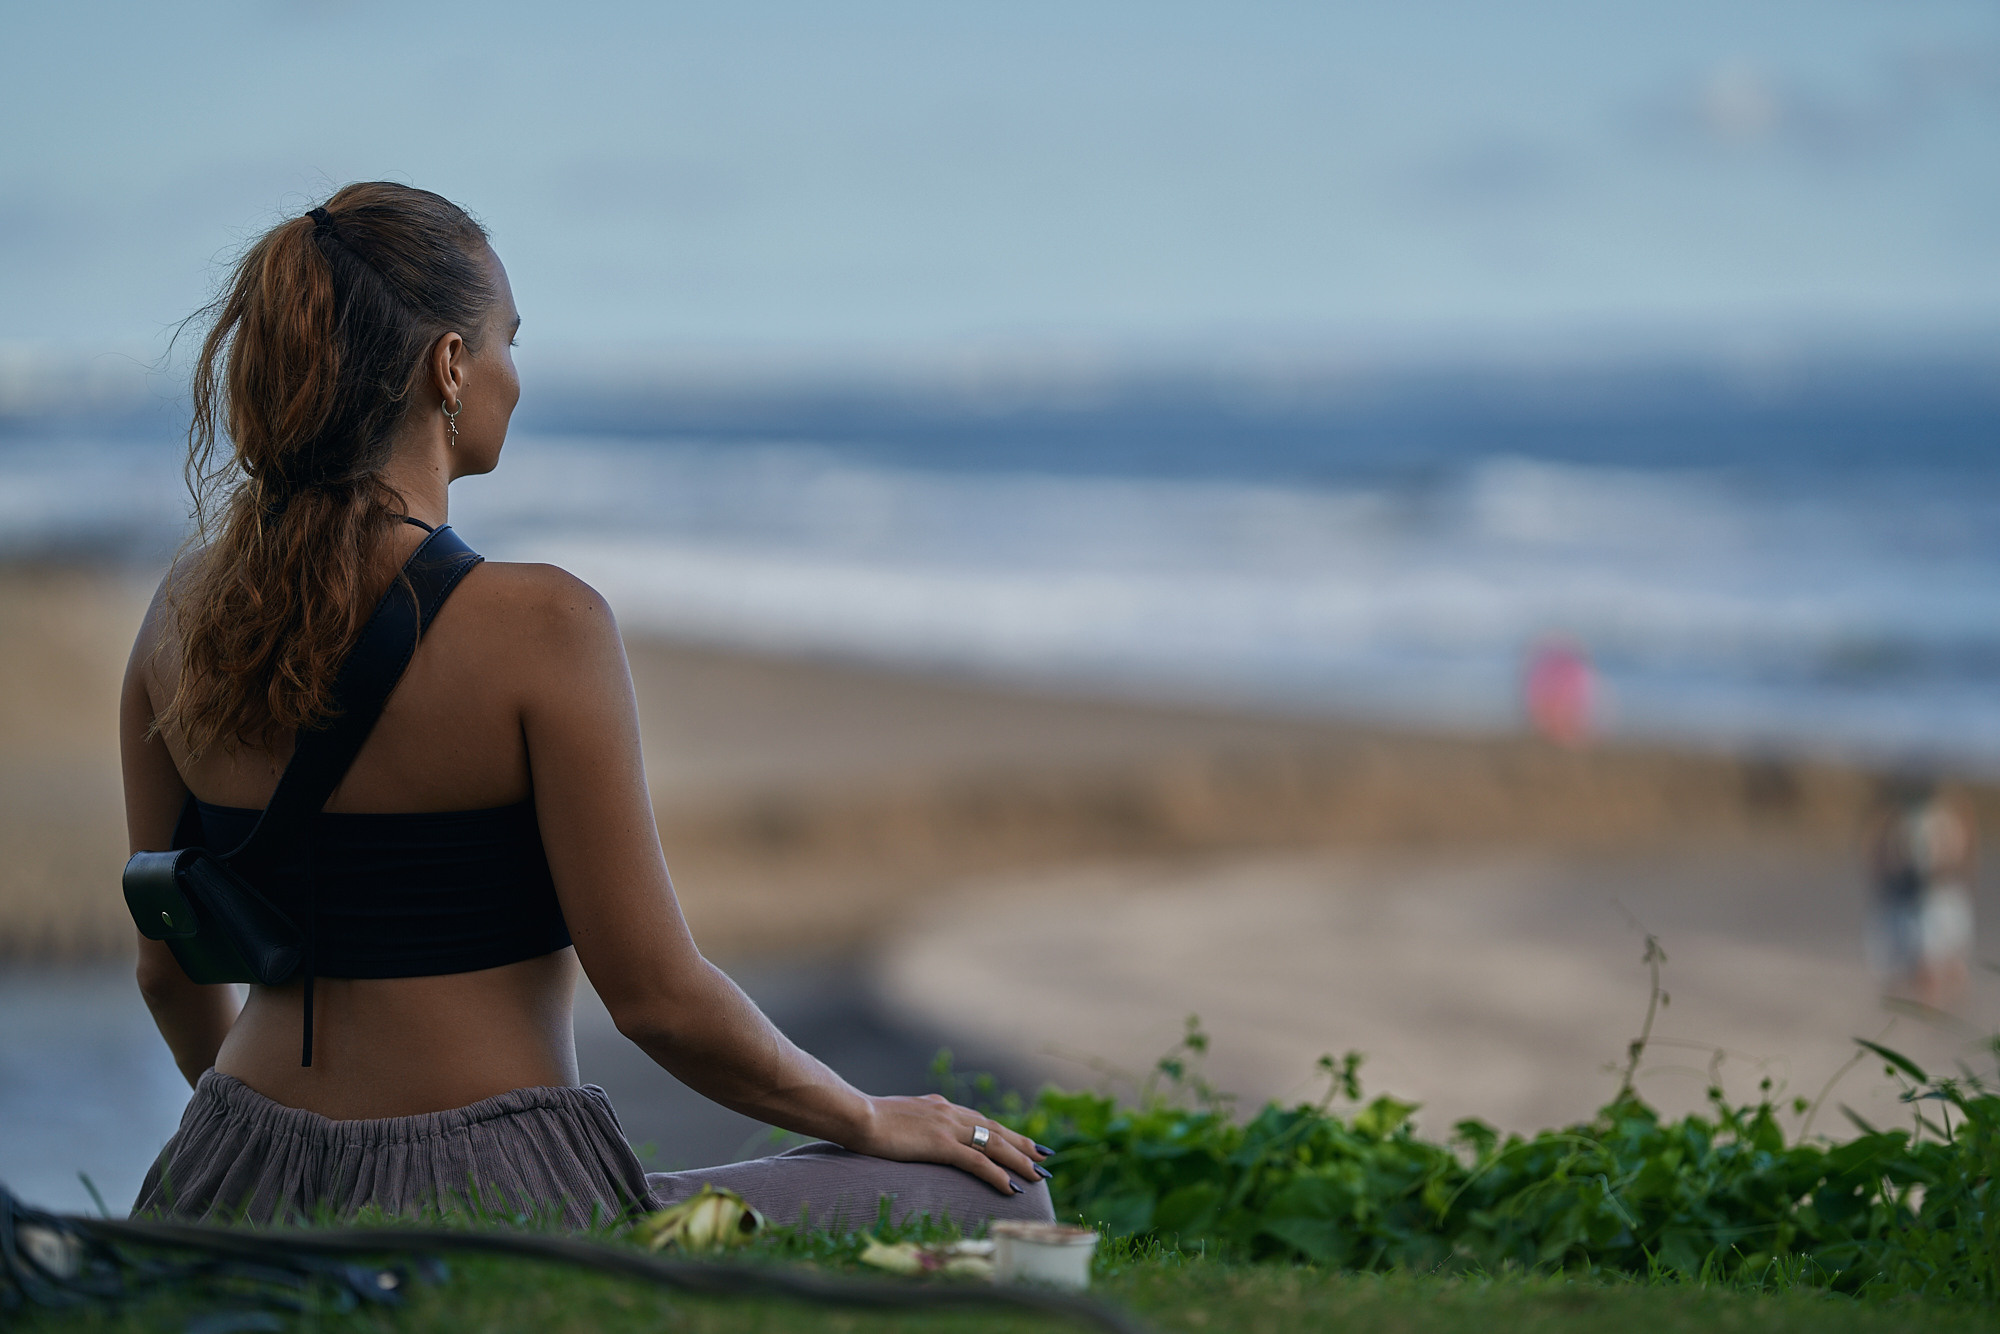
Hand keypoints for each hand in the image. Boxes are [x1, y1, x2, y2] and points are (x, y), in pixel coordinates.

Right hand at [850, 1093, 1050, 1195]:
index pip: (980, 1120)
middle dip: (1022, 1145)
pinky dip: (998, 1174)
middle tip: (1045, 1157)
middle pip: (995, 1130)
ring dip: (1019, 1161)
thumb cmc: (866, 1120)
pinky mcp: (941, 1144)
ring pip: (994, 1144)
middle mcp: (949, 1113)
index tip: (1023, 1142)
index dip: (1004, 1132)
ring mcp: (947, 1127)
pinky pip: (977, 1161)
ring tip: (1039, 1175)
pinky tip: (1012, 1187)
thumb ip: (914, 1124)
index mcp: (940, 1106)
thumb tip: (917, 1133)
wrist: (855, 1116)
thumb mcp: (897, 1119)